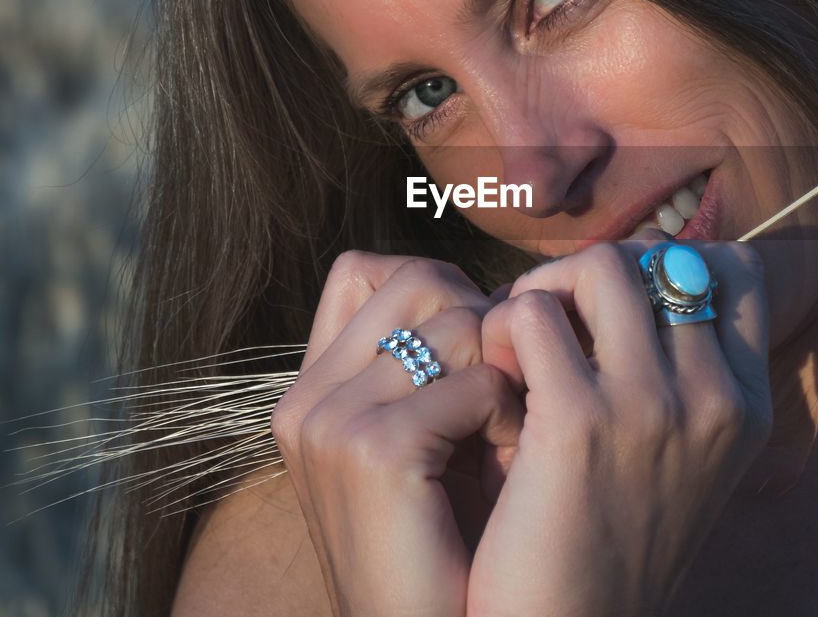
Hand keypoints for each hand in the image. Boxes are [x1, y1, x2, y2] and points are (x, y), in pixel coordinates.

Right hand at [271, 252, 523, 616]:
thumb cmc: (452, 547)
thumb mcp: (430, 443)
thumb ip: (433, 367)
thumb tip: (496, 292)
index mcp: (311, 392)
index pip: (368, 270)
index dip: (440, 295)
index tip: (476, 356)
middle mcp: (308, 397)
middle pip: (421, 279)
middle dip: (482, 324)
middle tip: (502, 397)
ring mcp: (330, 420)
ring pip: (457, 321)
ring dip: (505, 373)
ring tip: (507, 439)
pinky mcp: (370, 449)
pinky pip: (477, 380)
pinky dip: (509, 415)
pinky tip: (508, 466)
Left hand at [469, 236, 772, 616]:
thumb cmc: (612, 544)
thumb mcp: (683, 460)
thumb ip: (683, 378)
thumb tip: (644, 278)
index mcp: (747, 405)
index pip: (735, 270)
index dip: (667, 266)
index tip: (616, 306)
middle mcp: (714, 398)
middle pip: (657, 257)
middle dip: (592, 275)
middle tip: (550, 323)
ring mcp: (652, 406)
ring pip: (596, 267)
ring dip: (545, 291)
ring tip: (518, 344)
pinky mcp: (577, 422)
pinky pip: (529, 314)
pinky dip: (499, 328)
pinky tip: (491, 377)